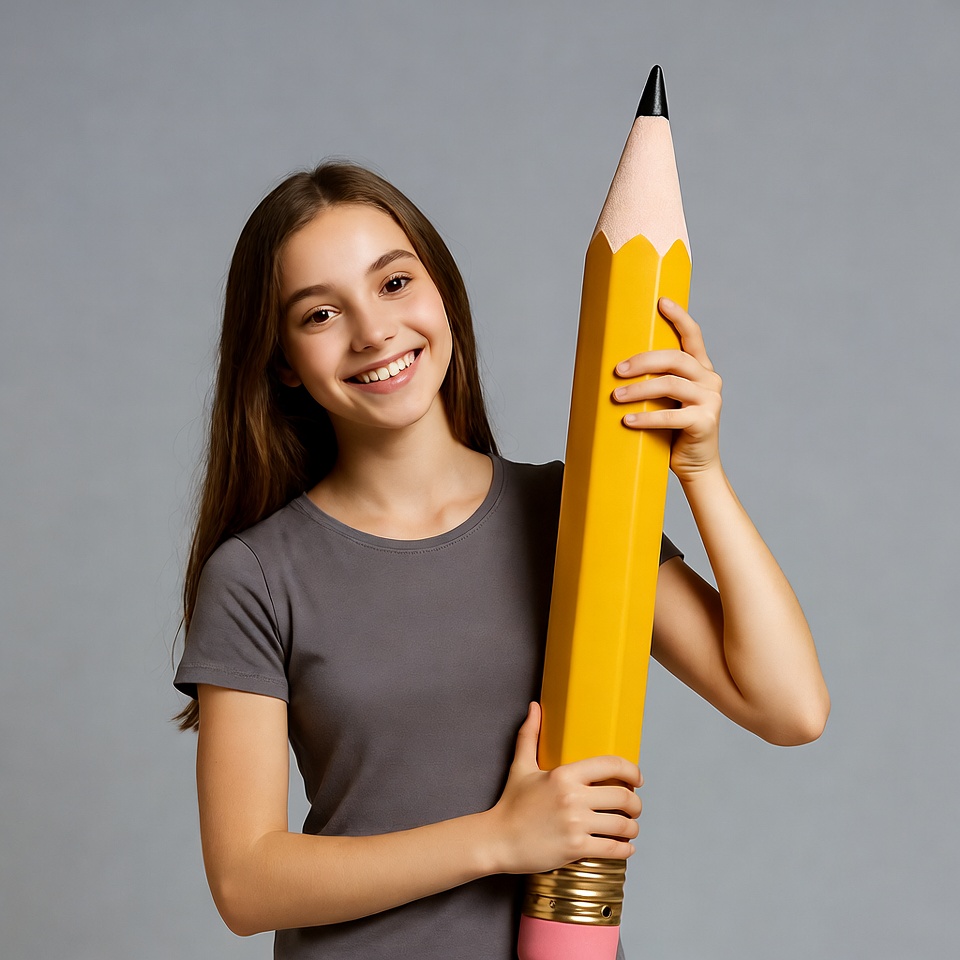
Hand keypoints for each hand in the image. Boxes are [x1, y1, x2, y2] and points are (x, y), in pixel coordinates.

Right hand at [482, 703, 641, 875]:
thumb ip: (530, 735)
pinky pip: (612, 848)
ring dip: (632, 828)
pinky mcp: (575, 848)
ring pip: (622, 825)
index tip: (637, 779)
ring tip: (630, 828)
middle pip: (623, 797)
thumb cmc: (511, 804)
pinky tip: (625, 847)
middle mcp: (573, 797)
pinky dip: (625, 849)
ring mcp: (575, 824)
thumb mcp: (521, 766)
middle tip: (635, 808)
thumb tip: (534, 707)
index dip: (632, 771)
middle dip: (636, 804)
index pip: (610, 765)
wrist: (497, 839)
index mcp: (564, 774)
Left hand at [612, 297, 722, 482]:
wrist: (695, 466)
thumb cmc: (672, 431)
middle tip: (617, 370)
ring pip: (671, 385)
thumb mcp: (663, 401)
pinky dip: (646, 418)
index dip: (679, 317)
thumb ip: (652, 382)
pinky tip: (627, 421)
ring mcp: (710, 400)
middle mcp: (710, 380)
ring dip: (639, 389)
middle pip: (675, 359)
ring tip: (615, 396)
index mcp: (700, 369)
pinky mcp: (705, 422)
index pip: (693, 336)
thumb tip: (610, 369)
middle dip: (643, 360)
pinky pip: (671, 416)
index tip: (661, 301)